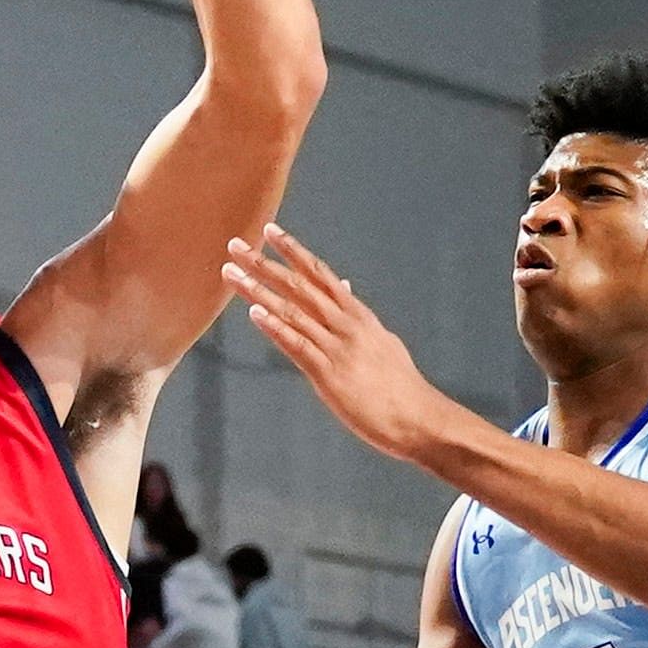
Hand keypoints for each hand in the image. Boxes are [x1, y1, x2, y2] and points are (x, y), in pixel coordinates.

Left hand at [222, 228, 458, 463]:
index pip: (320, 273)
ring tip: (231, 273)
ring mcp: (337, 347)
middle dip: (265, 264)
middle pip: (299, 285)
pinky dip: (275, 328)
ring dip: (257, 291)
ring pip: (291, 310)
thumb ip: (358, 315)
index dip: (293, 251)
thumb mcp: (381, 339)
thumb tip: (347, 288)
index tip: (270, 231)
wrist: (415, 416)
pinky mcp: (329, 374)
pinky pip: (297, 345)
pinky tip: (254, 314)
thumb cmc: (398, 384)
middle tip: (236, 245)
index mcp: (357, 314)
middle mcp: (346, 323)